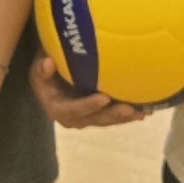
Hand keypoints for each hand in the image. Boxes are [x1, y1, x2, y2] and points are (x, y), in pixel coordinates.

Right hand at [30, 55, 146, 128]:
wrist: (49, 80)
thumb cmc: (45, 71)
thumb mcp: (38, 68)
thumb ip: (42, 69)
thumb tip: (47, 63)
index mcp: (57, 108)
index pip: (73, 109)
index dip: (88, 106)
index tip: (103, 98)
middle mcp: (73, 118)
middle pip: (94, 119)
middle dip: (112, 115)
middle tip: (129, 109)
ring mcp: (87, 117)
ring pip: (106, 120)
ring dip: (124, 117)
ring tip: (141, 113)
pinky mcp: (97, 114)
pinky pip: (112, 115)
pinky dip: (127, 114)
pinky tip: (145, 110)